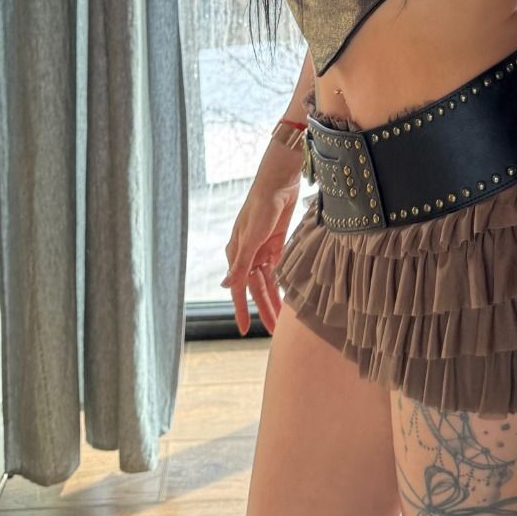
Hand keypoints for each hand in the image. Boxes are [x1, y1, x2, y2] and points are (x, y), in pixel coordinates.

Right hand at [222, 157, 300, 334]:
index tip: (244, 330)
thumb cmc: (260, 207)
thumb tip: (226, 286)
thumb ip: (241, 264)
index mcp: (236, 254)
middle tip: (273, 332)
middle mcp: (248, 255)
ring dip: (275, 299)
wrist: (279, 183)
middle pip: (256, 289)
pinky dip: (283, 283)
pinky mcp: (277, 244)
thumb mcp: (251, 238)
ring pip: (268, 282)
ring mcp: (262, 250)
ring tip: (283, 320)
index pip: (239, 289)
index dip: (241, 310)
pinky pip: (279, 270)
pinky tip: (289, 296)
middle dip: (264, 309)